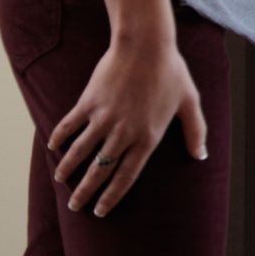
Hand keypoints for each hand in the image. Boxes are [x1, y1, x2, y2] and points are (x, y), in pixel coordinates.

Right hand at [49, 35, 207, 216]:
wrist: (146, 44)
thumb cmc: (171, 71)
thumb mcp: (189, 102)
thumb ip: (195, 130)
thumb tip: (201, 155)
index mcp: (147, 137)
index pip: (126, 176)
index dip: (112, 196)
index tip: (100, 211)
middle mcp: (123, 133)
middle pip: (100, 171)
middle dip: (86, 192)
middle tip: (76, 206)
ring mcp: (104, 119)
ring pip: (80, 153)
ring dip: (68, 170)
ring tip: (61, 181)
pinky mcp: (89, 103)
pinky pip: (69, 126)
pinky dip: (59, 139)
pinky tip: (53, 149)